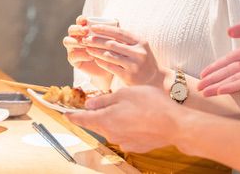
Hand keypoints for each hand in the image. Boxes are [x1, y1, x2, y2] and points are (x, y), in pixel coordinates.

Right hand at [63, 16, 110, 81]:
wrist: (109, 69)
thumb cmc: (111, 51)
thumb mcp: (113, 40)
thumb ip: (113, 31)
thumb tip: (116, 20)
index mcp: (84, 30)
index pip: (79, 21)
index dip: (81, 19)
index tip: (86, 20)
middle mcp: (76, 37)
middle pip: (71, 29)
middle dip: (77, 29)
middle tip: (86, 31)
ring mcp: (72, 48)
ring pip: (67, 41)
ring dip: (76, 41)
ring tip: (87, 44)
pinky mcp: (73, 59)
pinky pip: (73, 55)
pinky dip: (82, 54)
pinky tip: (91, 56)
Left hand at [67, 86, 181, 152]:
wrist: (175, 125)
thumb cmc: (150, 104)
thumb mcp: (124, 94)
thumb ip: (104, 100)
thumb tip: (89, 104)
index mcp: (105, 119)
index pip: (82, 118)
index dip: (72, 115)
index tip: (64, 114)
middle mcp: (111, 134)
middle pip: (97, 123)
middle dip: (94, 114)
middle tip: (94, 104)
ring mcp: (124, 142)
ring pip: (111, 128)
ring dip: (113, 119)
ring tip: (126, 107)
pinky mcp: (135, 146)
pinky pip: (124, 134)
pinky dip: (126, 126)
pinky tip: (137, 118)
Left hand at [82, 25, 165, 86]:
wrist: (155, 81)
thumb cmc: (143, 61)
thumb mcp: (140, 47)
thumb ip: (126, 40)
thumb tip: (105, 29)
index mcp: (140, 41)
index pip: (120, 32)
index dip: (105, 29)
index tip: (93, 27)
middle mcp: (138, 52)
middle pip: (112, 43)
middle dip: (96, 40)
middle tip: (86, 39)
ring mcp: (134, 64)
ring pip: (109, 55)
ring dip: (96, 51)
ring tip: (87, 49)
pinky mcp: (129, 76)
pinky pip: (110, 67)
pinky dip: (101, 62)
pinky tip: (95, 60)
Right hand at [197, 12, 239, 95]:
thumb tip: (229, 31)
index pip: (231, 60)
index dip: (217, 66)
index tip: (204, 73)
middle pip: (230, 72)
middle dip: (214, 80)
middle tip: (199, 87)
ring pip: (236, 79)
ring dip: (220, 86)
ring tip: (206, 91)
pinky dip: (235, 85)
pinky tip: (223, 89)